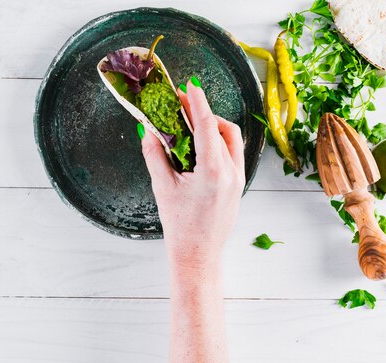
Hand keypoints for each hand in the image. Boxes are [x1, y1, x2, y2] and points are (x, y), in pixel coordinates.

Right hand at [140, 77, 244, 268]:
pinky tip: (200, 146)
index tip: (190, 85)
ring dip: (213, 127)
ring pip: (231, 140)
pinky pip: (232, 154)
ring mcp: (238, 179)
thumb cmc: (180, 225)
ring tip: (190, 126)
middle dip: (204, 113)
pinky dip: (218, 143)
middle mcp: (231, 172)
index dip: (198, 101)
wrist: (198, 255)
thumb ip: (154, 153)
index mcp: (213, 170)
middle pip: (222, 128)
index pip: (207, 125)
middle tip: (182, 106)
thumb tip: (147, 129)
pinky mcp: (238, 185)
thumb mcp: (162, 187)